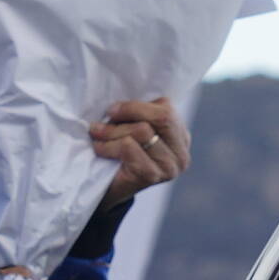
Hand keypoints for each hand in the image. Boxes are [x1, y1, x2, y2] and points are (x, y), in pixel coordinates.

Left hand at [70, 97, 187, 255]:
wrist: (108, 193)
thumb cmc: (119, 155)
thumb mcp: (135, 130)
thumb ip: (141, 114)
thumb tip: (125, 85)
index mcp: (181, 137)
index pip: (166, 107)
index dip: (137, 105)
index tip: (113, 110)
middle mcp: (182, 153)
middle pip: (162, 116)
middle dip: (129, 112)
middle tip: (106, 116)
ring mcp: (170, 167)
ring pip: (142, 131)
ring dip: (113, 130)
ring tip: (96, 134)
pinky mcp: (153, 176)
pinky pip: (129, 147)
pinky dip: (109, 145)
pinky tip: (99, 149)